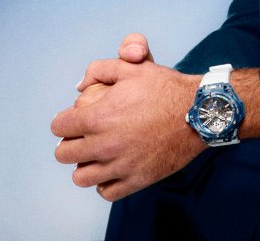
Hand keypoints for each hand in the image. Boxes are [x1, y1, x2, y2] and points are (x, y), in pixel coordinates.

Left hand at [52, 58, 204, 200]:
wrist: (200, 111)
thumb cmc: (167, 88)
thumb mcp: (134, 68)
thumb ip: (100, 70)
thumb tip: (80, 86)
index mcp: (98, 117)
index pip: (58, 127)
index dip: (66, 120)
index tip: (76, 119)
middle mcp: (104, 144)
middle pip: (63, 154)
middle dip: (71, 143)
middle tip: (85, 137)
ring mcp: (120, 165)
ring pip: (81, 177)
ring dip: (86, 165)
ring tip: (98, 156)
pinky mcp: (137, 179)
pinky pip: (106, 192)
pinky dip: (106, 183)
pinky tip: (115, 169)